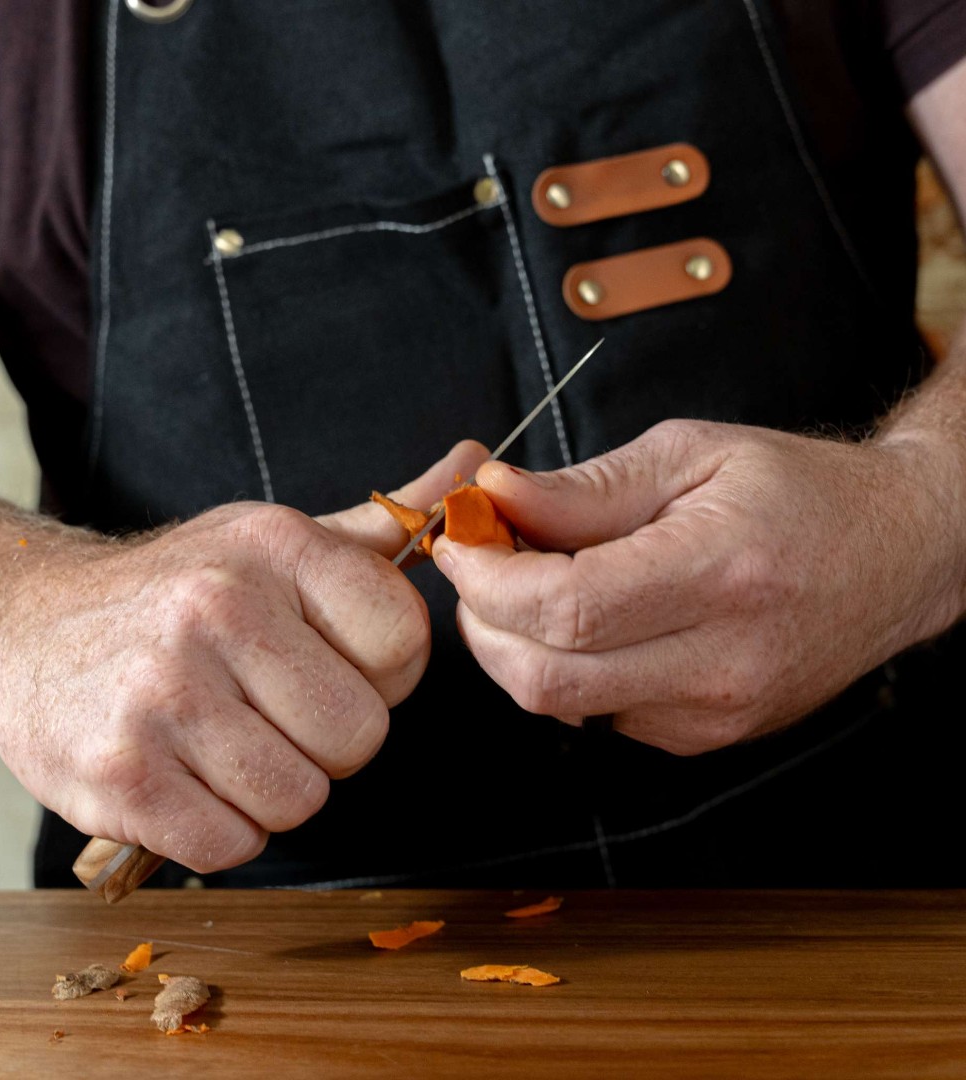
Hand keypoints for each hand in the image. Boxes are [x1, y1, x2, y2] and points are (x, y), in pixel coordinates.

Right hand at [0, 442, 486, 872]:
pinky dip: (220, 826)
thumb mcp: (275, 539)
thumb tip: (475, 463)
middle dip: (328, 739)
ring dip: (273, 786)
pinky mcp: (118, 776)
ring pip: (302, 799)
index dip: (382, 672)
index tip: (332, 662)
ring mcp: (161, 694)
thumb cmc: (175, 589)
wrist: (22, 624)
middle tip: (270, 708)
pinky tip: (186, 776)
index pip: (407, 642)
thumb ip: (381, 521)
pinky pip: (234, 845)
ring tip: (223, 739)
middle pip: (362, 736)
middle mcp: (217, 609)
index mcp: (276, 547)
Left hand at [432, 420, 962, 754]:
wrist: (896, 555)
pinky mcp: (705, 737)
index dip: (487, 579)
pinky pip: (597, 715)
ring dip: (514, 647)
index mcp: (718, 575)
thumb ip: (583, 487)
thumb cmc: (798, 491)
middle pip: (546, 678)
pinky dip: (565, 669)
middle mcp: (719, 662)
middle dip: (482, 622)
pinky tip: (586, 623)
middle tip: (479, 563)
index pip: (565, 609)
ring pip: (560, 707)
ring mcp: (713, 714)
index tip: (461, 540)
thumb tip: (493, 493)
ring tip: (528, 584)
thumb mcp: (689, 455)